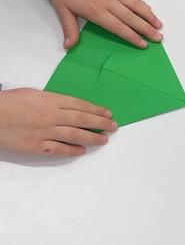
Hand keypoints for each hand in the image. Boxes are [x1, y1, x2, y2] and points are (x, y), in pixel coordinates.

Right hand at [0, 88, 115, 156]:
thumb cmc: (8, 102)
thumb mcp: (32, 94)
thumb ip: (50, 100)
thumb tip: (66, 106)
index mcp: (50, 100)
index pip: (80, 105)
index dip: (96, 110)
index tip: (107, 113)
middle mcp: (52, 116)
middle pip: (82, 119)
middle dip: (101, 123)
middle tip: (113, 126)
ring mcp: (46, 132)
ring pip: (75, 135)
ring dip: (92, 137)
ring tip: (104, 139)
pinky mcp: (38, 146)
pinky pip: (60, 149)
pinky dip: (73, 150)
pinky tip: (82, 150)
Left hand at [46, 0, 161, 48]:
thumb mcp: (62, 10)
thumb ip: (69, 28)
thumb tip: (68, 46)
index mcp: (96, 11)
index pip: (118, 27)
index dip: (132, 36)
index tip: (143, 44)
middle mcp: (109, 2)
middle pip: (132, 18)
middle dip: (146, 29)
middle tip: (158, 38)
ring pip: (136, 6)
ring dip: (149, 16)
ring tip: (159, 25)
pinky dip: (142, 3)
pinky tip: (148, 9)